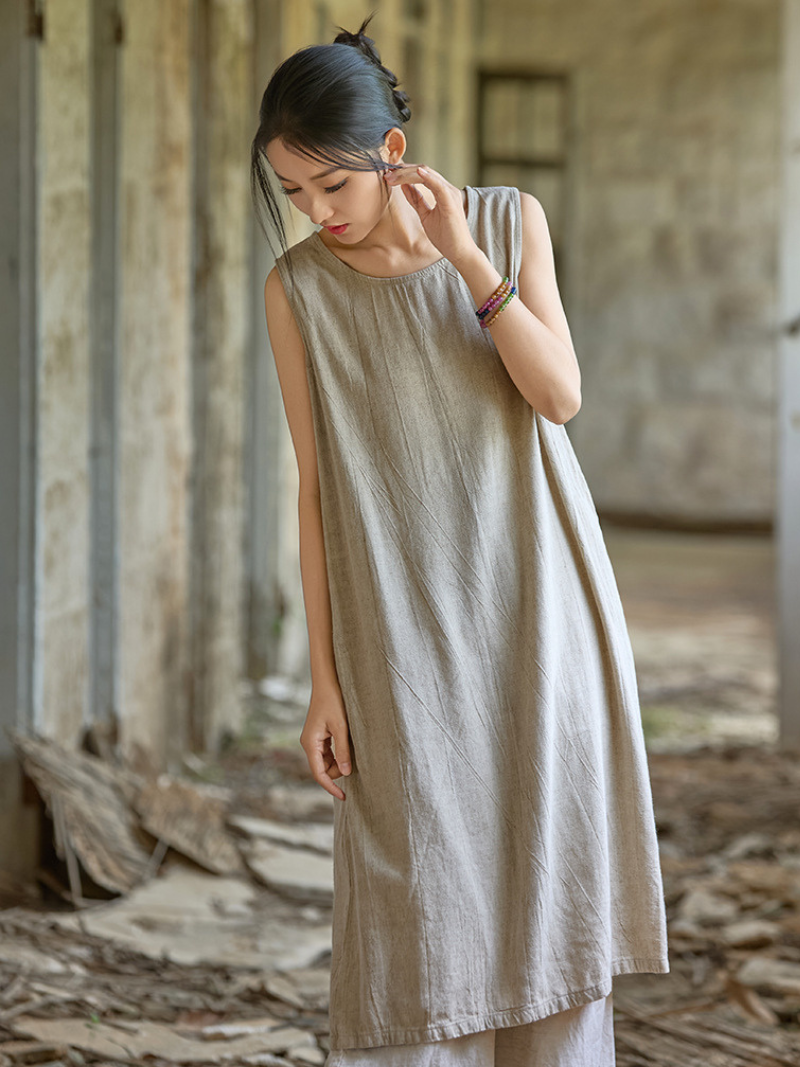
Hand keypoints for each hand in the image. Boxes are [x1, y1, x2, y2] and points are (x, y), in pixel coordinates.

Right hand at [299, 685, 352, 800]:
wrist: (327, 682)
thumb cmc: (334, 701)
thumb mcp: (341, 727)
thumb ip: (343, 751)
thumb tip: (346, 773)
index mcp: (310, 743)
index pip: (319, 773)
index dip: (331, 787)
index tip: (344, 796)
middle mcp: (308, 744)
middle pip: (322, 769)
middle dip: (337, 772)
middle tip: (355, 764)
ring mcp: (313, 740)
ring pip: (325, 761)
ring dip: (338, 763)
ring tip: (353, 752)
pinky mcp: (319, 735)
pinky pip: (327, 752)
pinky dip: (337, 754)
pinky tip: (348, 748)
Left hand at [384, 163, 478, 267]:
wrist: (459, 252)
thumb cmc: (445, 237)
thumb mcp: (425, 215)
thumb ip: (417, 200)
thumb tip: (404, 187)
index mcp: (442, 192)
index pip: (422, 175)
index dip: (404, 173)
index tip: (389, 175)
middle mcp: (447, 189)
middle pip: (423, 171)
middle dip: (403, 171)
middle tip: (386, 174)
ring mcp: (450, 194)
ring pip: (427, 175)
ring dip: (408, 173)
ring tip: (393, 175)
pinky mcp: (451, 202)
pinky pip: (438, 185)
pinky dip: (427, 177)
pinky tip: (416, 172)